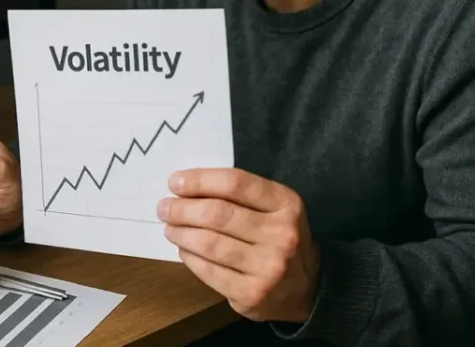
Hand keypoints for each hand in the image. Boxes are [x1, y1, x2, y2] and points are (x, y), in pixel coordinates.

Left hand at [157, 168, 320, 323]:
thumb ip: (238, 195)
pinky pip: (208, 270)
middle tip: (164, 207)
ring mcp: (268, 267)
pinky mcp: (252, 294)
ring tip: (169, 227)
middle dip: (182, 208)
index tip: (175, 182)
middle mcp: (281, 235)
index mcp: (287, 204)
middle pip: (217, 214)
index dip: (199, 180)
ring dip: (180, 233)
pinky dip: (189, 257)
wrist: (309, 288)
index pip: (235, 183)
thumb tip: (185, 188)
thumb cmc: (280, 237)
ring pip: (208, 243)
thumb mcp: (274, 208)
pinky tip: (184, 249)